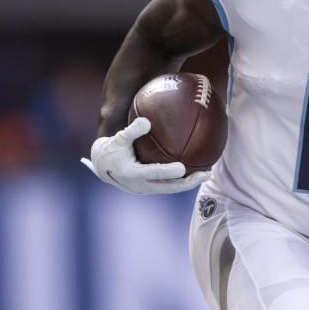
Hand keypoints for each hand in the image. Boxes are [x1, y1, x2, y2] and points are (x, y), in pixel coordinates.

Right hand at [80, 117, 210, 194]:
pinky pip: (169, 185)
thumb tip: (147, 120)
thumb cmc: (111, 149)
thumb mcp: (118, 138)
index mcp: (132, 174)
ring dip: (189, 183)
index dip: (168, 172)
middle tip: (206, 174)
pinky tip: (196, 170)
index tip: (182, 167)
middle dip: (189, 182)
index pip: (153, 173)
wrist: (101, 166)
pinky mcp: (150, 187)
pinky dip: (182, 180)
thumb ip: (132, 131)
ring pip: (171, 188)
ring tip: (207, 173)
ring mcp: (147, 189)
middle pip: (169, 187)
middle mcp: (141, 185)